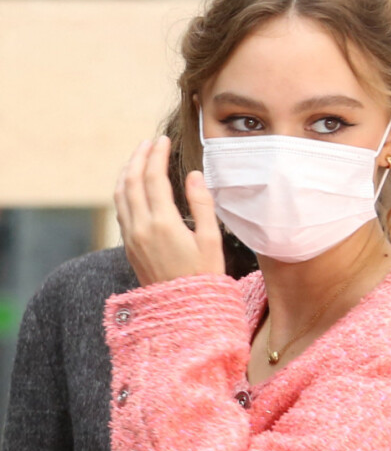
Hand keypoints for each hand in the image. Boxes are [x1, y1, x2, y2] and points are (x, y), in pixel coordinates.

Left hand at [115, 136, 224, 285]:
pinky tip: (131, 185)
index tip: (163, 140)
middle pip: (133, 181)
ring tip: (138, 157)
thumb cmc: (203, 275)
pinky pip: (120, 210)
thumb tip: (194, 175)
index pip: (155, 178)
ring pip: (120, 195)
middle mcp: (141, 228)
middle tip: (150, 142)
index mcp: (163, 224)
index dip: (158, 155)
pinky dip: (123, 190)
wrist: (183, 310)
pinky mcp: (129, 246)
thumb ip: (202, 204)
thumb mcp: (211, 239)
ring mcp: (132, 237)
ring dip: (127, 171)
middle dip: (139, 157)